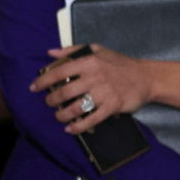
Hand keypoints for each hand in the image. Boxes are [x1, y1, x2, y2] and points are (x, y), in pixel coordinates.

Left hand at [29, 45, 173, 134]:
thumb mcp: (97, 50)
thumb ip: (73, 50)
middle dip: (51, 101)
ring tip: (58, 116)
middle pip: (64, 92)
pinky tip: (70, 129)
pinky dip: (78, 126)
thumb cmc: (118, 63)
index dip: (43, 81)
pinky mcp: (112, 106)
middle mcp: (94, 77)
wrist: (146, 77)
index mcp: (88, 62)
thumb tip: (50, 52)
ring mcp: (103, 93)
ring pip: (75, 108)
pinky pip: (91, 119)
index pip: (59, 71)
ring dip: (62, 115)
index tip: (33, 88)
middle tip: (48, 103)